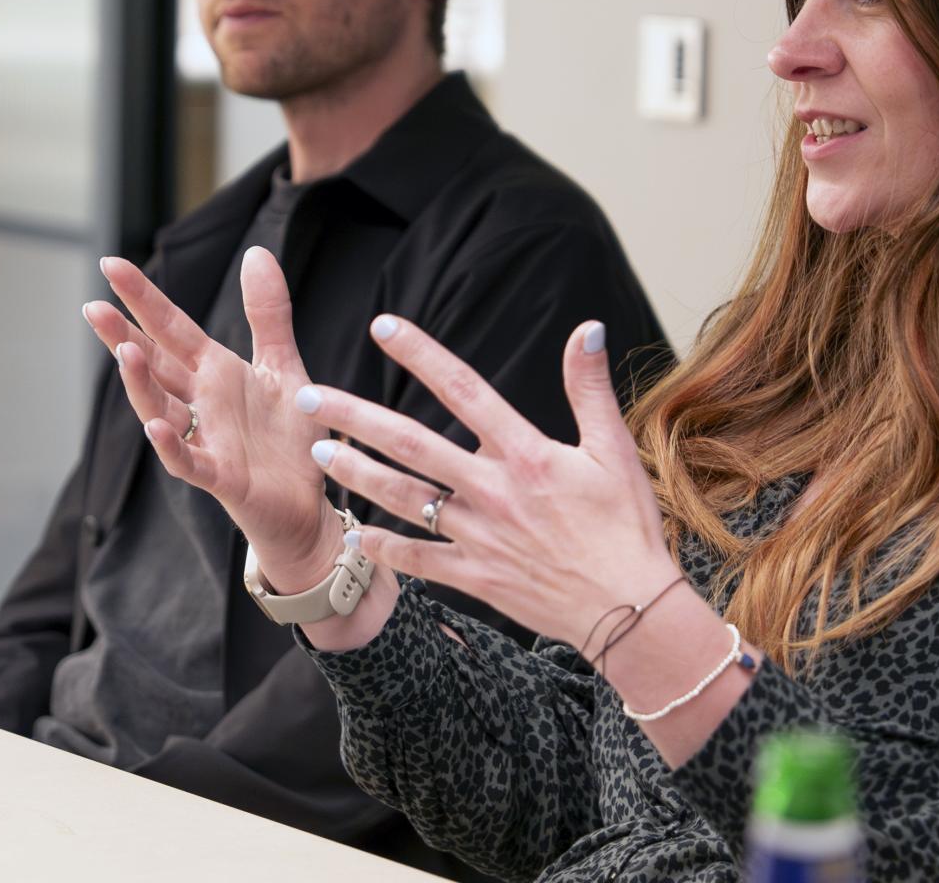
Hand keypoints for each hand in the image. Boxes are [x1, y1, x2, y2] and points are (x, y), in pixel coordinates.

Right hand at [82, 247, 336, 582]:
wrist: (308, 504)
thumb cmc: (288, 439)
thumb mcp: (282, 365)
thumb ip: (267, 313)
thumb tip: (255, 251)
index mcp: (214, 372)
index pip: (171, 328)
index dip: (143, 298)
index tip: (112, 265)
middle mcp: (202, 403)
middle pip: (154, 365)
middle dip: (123, 336)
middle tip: (92, 306)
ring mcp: (206, 440)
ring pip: (160, 409)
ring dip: (141, 384)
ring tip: (125, 351)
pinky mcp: (221, 477)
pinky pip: (188, 461)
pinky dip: (170, 446)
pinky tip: (155, 427)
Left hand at [294, 315, 681, 650]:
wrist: (629, 610)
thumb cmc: (626, 527)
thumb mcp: (614, 450)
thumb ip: (590, 388)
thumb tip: (589, 328)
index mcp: (525, 453)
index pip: (464, 390)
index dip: (422, 355)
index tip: (382, 327)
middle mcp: (492, 490)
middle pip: (412, 445)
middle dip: (356, 418)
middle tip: (309, 397)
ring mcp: (478, 536)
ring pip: (403, 499)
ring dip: (356, 475)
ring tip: (318, 452)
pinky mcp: (475, 576)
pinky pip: (418, 560)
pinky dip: (384, 549)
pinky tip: (353, 536)